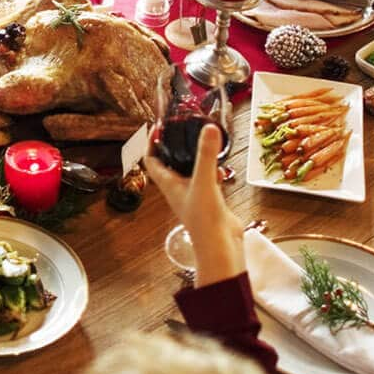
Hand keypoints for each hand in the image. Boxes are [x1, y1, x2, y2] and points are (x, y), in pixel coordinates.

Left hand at [146, 122, 244, 286]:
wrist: (220, 246)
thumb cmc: (204, 219)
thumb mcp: (204, 181)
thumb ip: (206, 155)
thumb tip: (209, 127)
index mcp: (169, 185)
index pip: (152, 161)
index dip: (151, 144)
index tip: (158, 127)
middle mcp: (178, 189)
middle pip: (169, 164)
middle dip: (173, 146)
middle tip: (182, 129)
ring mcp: (194, 195)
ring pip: (189, 171)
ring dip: (193, 157)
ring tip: (201, 142)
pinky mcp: (209, 200)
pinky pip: (207, 179)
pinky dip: (212, 170)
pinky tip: (222, 167)